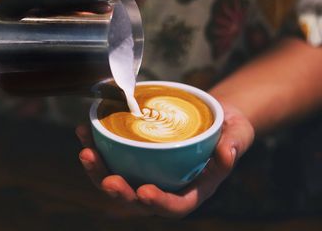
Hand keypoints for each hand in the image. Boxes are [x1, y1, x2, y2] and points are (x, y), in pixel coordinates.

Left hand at [76, 103, 253, 217]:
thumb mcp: (238, 133)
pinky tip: (86, 130)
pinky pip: (113, 157)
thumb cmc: (227, 130)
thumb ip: (234, 144)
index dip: (160, 204)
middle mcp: (167, 185)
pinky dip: (98, 146)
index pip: (177, 205)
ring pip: (118, 178)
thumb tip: (227, 153)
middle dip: (119, 191)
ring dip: (98, 169)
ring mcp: (149, 171)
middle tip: (107, 179)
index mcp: (193, 189)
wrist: (213, 118)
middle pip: (138, 198)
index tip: (145, 192)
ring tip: (86, 149)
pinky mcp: (137, 156)